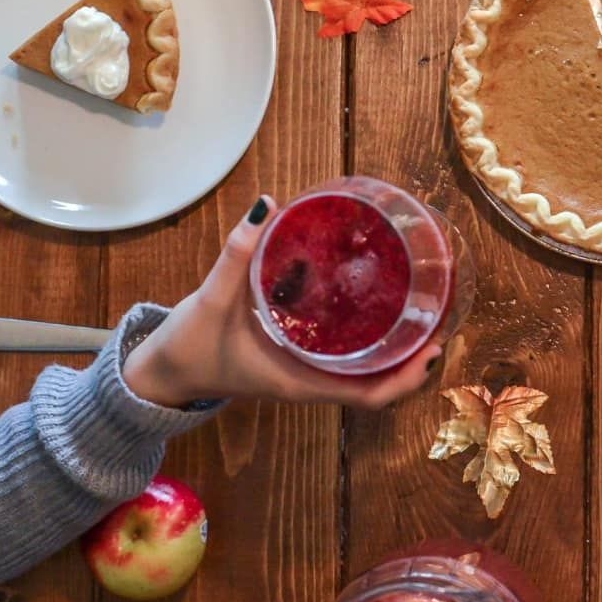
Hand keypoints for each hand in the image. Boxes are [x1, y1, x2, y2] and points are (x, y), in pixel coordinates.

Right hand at [122, 197, 440, 408]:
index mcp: (301, 382)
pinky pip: (346, 355)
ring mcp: (307, 373)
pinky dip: (368, 338)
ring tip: (422, 306)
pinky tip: (375, 303)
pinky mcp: (298, 359)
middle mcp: (312, 382)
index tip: (433, 348)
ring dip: (397, 347)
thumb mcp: (211, 301)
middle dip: (414, 357)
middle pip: (380, 382)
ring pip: (366, 370)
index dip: (408, 378)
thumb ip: (237, 255)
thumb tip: (265, 205)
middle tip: (440, 315)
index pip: (370, 395)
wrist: (162, 374)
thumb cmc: (188, 348)